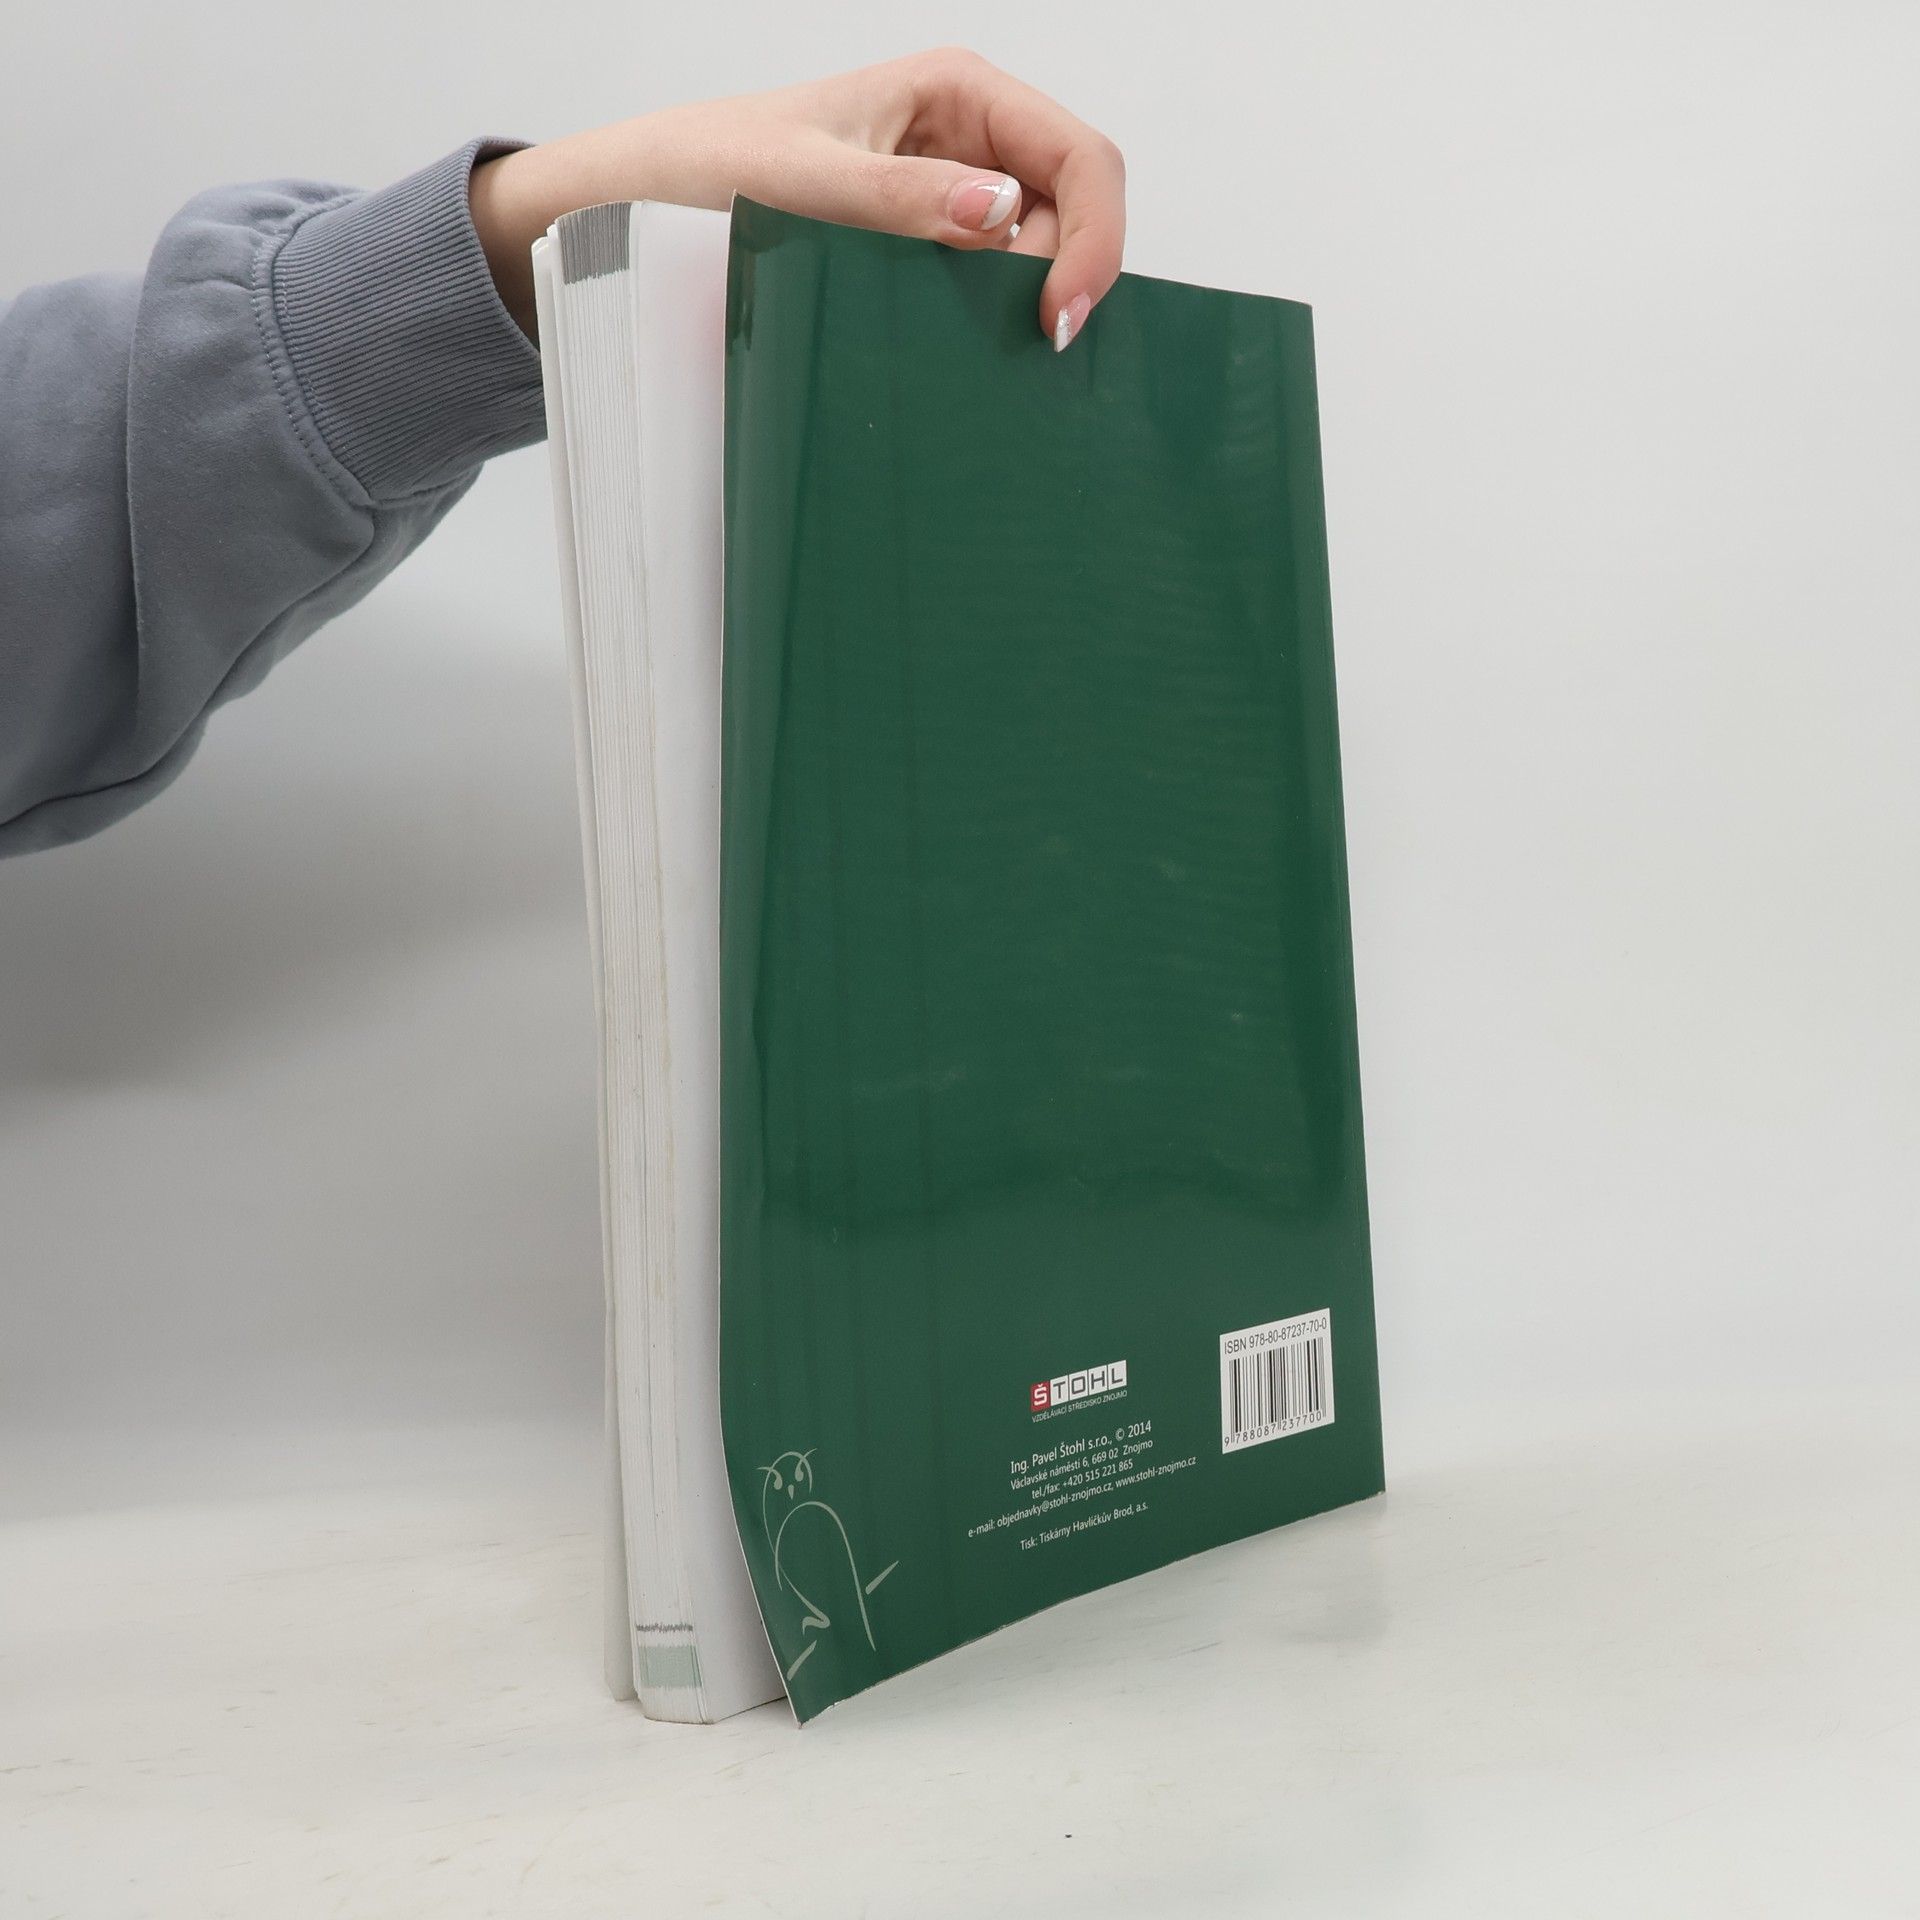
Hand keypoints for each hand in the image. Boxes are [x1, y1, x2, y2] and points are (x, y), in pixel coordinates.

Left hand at [470, 49, 1125, 350]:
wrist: (651, 197)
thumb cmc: (715, 165)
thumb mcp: (808, 183)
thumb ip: (906, 200)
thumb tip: (1004, 215)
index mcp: (959, 91)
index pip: (1080, 159)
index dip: (1094, 240)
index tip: (1058, 318)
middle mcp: (972, 135)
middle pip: (1074, 211)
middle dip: (1060, 279)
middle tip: (1019, 348)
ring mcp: (957, 192)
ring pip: (1038, 257)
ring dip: (1020, 308)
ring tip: (970, 348)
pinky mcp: (932, 244)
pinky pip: (990, 284)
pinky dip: (989, 321)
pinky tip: (961, 350)